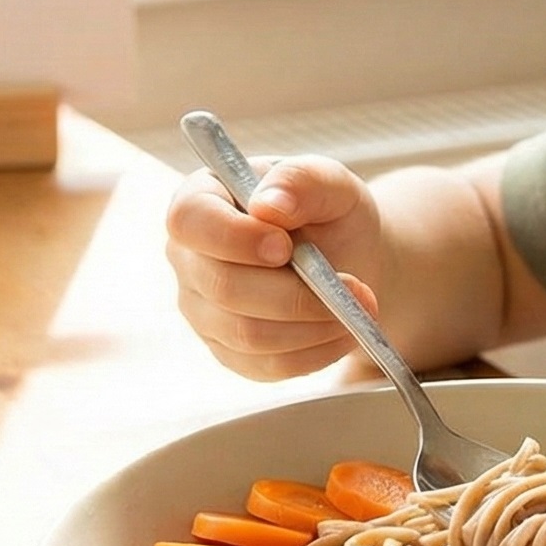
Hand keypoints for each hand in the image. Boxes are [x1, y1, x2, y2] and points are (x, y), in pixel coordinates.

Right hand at [165, 154, 392, 379]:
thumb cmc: (330, 214)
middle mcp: (190, 258)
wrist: (350, 259)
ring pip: (247, 334)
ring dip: (312, 325)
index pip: (188, 221)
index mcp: (201, 200)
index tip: (285, 246)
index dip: (233, 238)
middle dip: (294, 293)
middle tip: (352, 286)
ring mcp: (204, 310)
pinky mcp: (230, 351)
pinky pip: (267, 365)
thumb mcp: (331, 182)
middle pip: (222, 287)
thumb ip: (302, 180)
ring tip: (357, 307)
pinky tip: (344, 330)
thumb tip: (269, 205)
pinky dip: (315, 352)